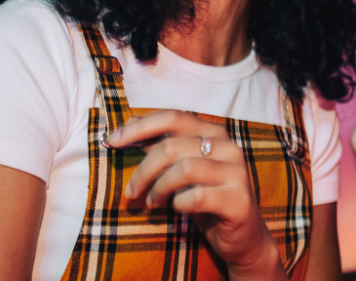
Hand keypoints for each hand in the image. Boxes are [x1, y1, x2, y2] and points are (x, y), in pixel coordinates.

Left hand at [107, 110, 286, 280]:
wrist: (243, 238)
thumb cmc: (207, 201)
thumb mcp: (182, 171)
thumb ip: (162, 147)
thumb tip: (128, 127)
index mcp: (214, 133)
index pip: (173, 117)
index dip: (140, 127)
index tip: (113, 141)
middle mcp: (228, 147)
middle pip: (172, 145)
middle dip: (143, 169)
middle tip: (131, 191)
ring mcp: (236, 173)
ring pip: (183, 169)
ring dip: (159, 188)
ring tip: (152, 202)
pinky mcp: (238, 200)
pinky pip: (197, 196)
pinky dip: (179, 204)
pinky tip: (178, 209)